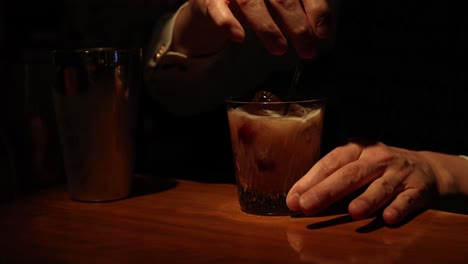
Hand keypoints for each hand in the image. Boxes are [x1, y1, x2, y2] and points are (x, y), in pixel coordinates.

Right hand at [188, 0, 337, 58]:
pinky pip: (217, 8)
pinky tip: (238, 36)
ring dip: (268, 29)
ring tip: (280, 50)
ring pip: (252, 4)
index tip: (323, 34)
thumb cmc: (254, 0)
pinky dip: (227, 22)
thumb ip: (299, 10)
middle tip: (307, 51)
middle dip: (297, 27)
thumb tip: (320, 32)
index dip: (316, 10)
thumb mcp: (278, 1)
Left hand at [286, 141, 439, 224]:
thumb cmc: (379, 168)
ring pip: (381, 186)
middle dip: (327, 190)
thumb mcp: (356, 163)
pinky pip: (407, 199)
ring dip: (367, 199)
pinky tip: (388, 218)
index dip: (311, 180)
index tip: (294, 198)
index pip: (330, 163)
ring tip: (353, 211)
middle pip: (350, 174)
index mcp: (357, 148)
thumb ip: (332, 177)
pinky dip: (398, 208)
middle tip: (308, 205)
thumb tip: (299, 198)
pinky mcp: (418, 188)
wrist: (426, 168)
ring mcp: (399, 172)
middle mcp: (377, 157)